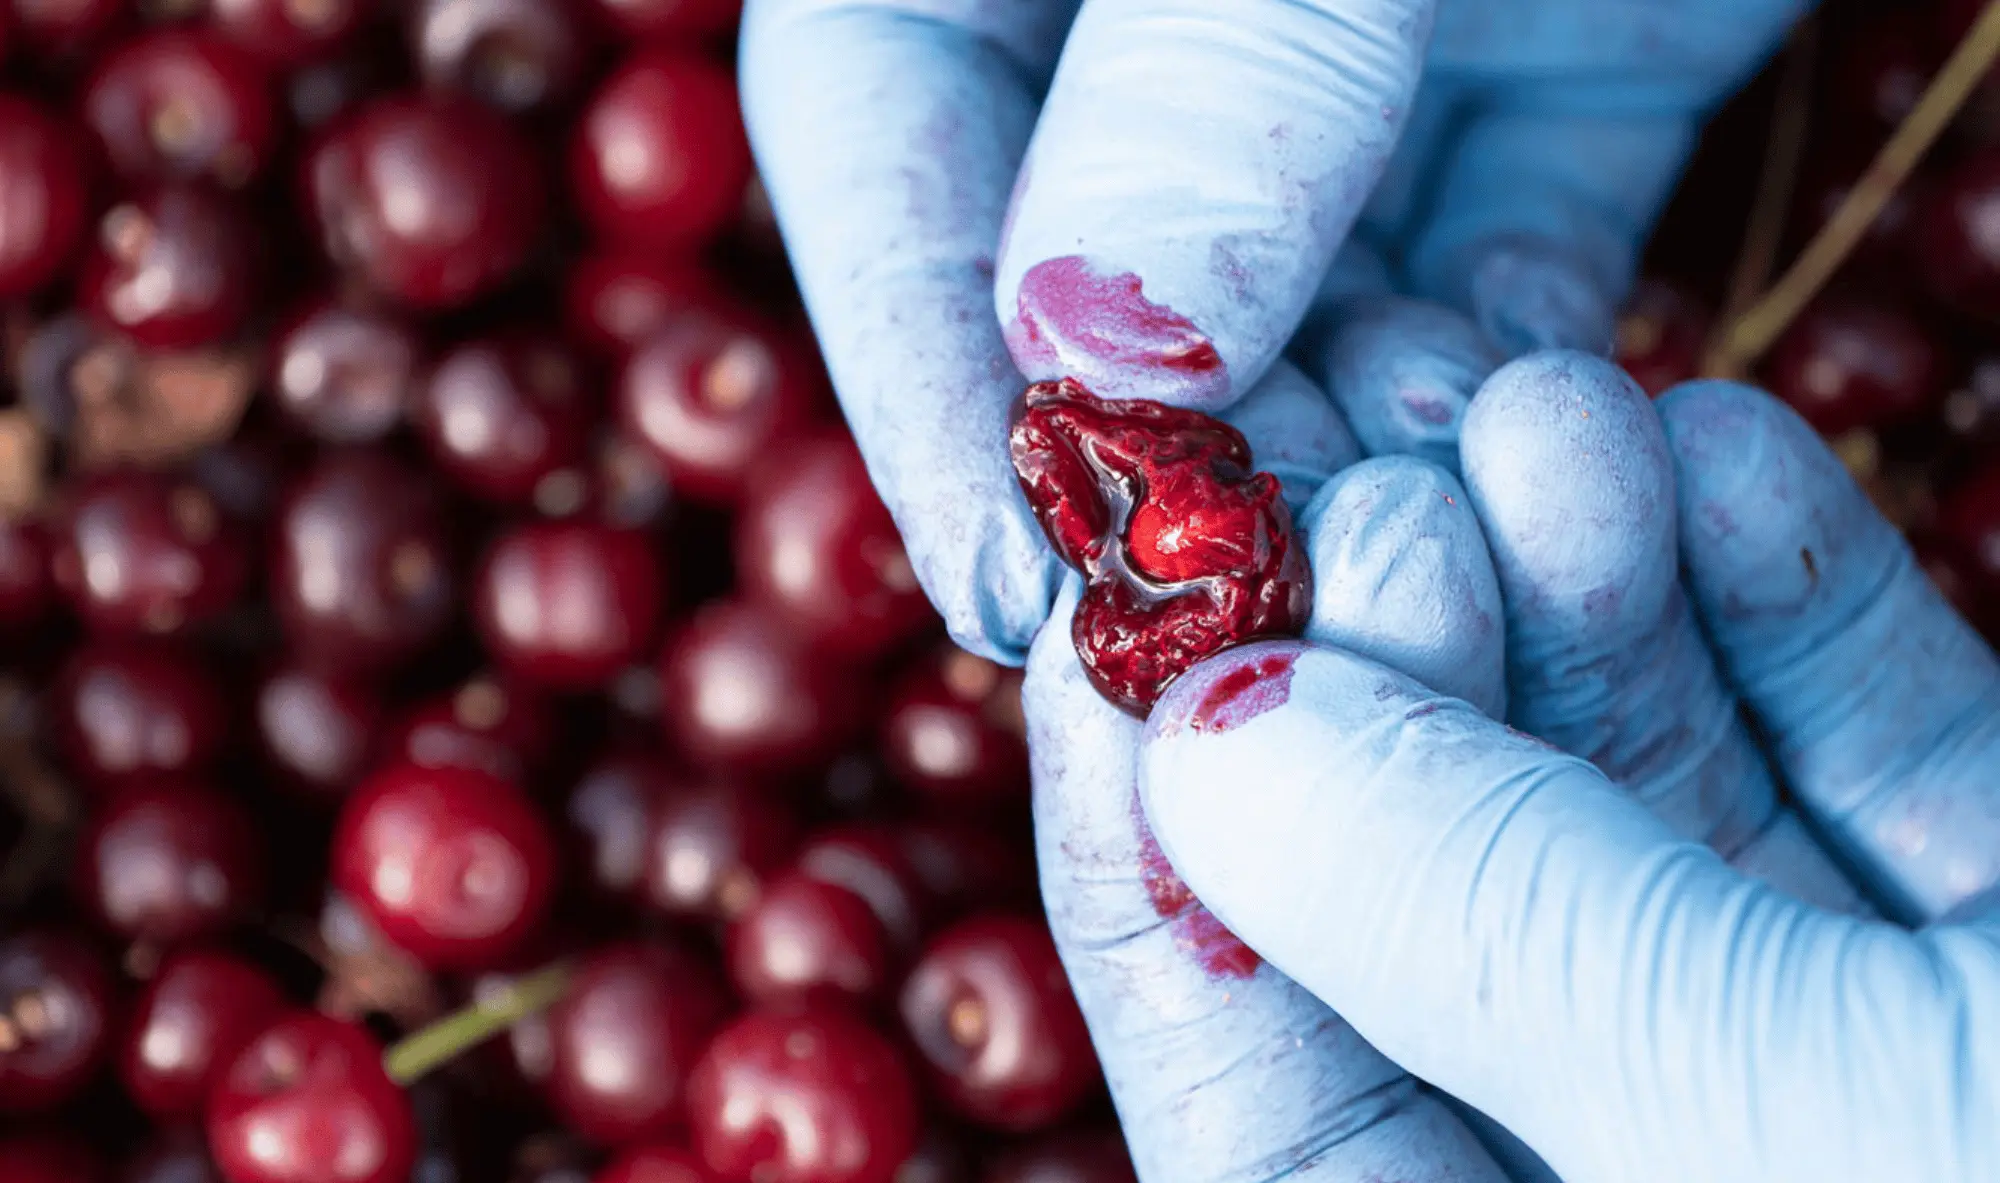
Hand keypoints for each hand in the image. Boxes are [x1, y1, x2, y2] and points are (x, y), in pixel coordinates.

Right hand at [739, 0, 1802, 664]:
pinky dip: (1489, 375)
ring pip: (1284, 303)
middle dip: (1148, 448)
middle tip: (1211, 617)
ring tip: (1404, 535)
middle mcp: (1146, 3)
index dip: (920, 368)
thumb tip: (1094, 349)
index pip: (879, 138)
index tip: (997, 576)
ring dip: (1335, 435)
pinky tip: (1525, 450)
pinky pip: (1475, 268)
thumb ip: (1218, 74)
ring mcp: (1339, 49)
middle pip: (1076, 260)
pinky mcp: (1524, 86)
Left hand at [1133, 354, 1999, 1181]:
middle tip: (1376, 475)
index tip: (1112, 629)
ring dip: (1576, 579)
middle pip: (1437, 900)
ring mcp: (1835, 1043)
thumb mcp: (1804, 1129)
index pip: (1268, 1108)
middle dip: (1390, 663)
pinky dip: (1782, 592)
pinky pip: (1862, 753)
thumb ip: (1487, 925)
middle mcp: (1667, 1164)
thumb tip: (1208, 731)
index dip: (1158, 875)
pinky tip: (1714, 445)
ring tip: (1542, 409)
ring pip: (1636, 793)